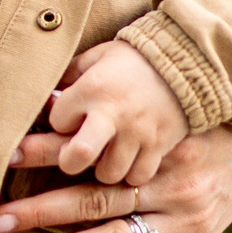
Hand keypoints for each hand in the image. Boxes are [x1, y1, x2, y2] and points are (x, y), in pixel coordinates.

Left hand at [0, 118, 231, 232]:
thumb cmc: (194, 124)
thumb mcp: (159, 114)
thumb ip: (114, 115)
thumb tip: (55, 98)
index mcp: (155, 147)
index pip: (91, 155)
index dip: (47, 154)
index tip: (5, 155)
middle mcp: (168, 185)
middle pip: (94, 200)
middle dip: (41, 210)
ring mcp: (182, 220)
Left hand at [46, 40, 189, 184]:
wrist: (186, 61)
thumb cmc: (133, 60)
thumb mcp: (97, 57)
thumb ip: (70, 75)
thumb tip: (45, 96)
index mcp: (93, 88)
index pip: (58, 121)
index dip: (60, 122)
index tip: (70, 119)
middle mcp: (113, 113)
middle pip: (78, 155)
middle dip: (70, 160)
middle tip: (76, 155)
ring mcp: (138, 132)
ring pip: (108, 172)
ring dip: (103, 168)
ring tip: (107, 155)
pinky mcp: (160, 145)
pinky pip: (138, 175)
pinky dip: (132, 172)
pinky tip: (131, 160)